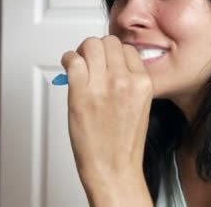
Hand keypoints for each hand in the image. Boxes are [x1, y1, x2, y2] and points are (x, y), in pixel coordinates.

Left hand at [61, 35, 153, 205]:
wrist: (113, 168)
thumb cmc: (123, 143)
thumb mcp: (140, 106)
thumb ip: (129, 82)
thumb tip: (109, 63)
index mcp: (143, 83)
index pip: (127, 49)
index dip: (114, 54)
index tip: (106, 61)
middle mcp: (125, 80)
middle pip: (109, 42)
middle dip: (98, 49)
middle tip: (90, 60)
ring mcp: (102, 85)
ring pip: (90, 45)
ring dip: (82, 51)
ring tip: (79, 63)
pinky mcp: (80, 93)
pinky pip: (72, 60)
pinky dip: (67, 58)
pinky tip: (68, 66)